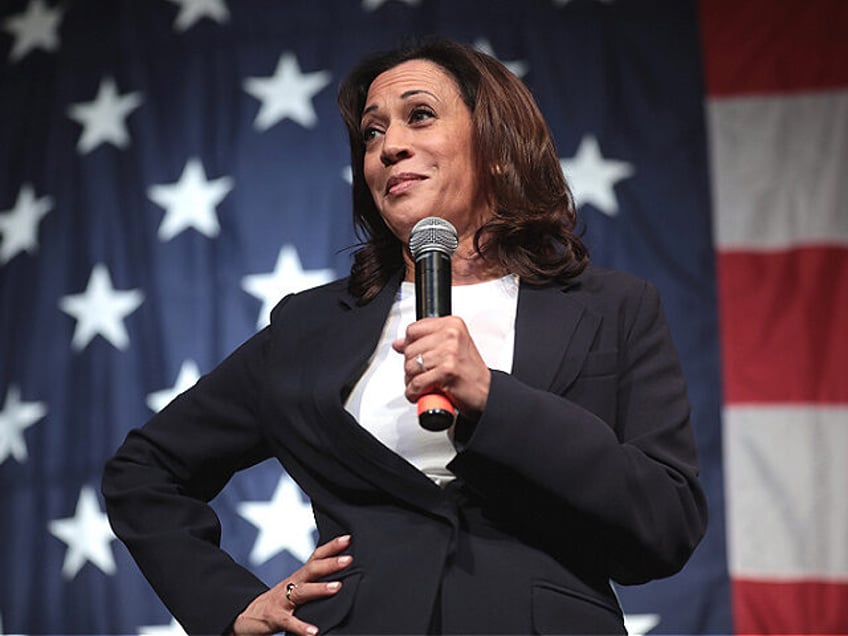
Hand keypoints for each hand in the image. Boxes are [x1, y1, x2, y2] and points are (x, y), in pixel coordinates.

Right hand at [231, 535, 352, 635]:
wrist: (246, 617)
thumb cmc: (278, 602)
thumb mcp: (295, 588)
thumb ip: (314, 582)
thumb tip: (344, 578)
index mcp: (298, 576)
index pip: (315, 557)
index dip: (331, 547)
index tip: (348, 539)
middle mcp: (291, 584)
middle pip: (311, 569)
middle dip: (330, 563)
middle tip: (348, 559)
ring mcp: (282, 600)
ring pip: (301, 591)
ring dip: (320, 588)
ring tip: (337, 587)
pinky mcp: (275, 618)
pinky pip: (289, 622)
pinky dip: (301, 627)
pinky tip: (313, 632)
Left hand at [393, 316, 490, 418]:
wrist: (486, 392)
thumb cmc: (469, 372)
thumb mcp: (449, 348)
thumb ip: (425, 342)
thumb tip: (399, 344)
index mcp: (452, 325)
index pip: (413, 329)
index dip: (409, 345)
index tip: (415, 354)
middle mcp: (451, 335)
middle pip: (409, 349)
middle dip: (410, 366)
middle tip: (421, 374)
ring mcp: (449, 352)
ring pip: (410, 367)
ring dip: (412, 381)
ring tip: (423, 383)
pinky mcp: (447, 371)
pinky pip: (417, 383)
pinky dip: (414, 392)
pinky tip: (420, 393)